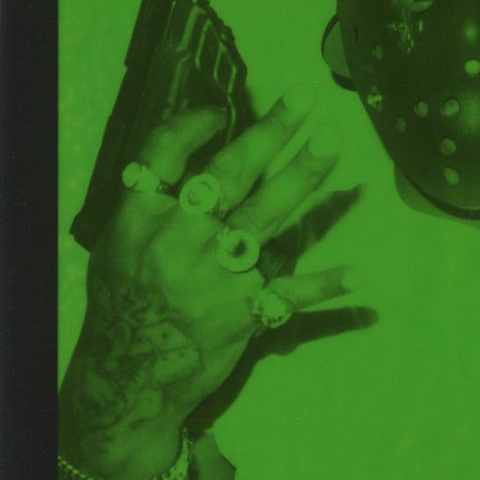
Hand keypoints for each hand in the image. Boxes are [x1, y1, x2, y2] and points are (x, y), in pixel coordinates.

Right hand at [61, 88, 357, 477]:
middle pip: (227, 175)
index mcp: (139, 221)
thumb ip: (153, 206)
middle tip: (305, 98)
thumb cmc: (124, 307)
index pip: (166, 155)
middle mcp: (177, 243)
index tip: (225, 109)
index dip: (196, 125)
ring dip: (302, 177)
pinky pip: (289, 294)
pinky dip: (324, 285)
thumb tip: (198, 155)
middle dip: (268, 132)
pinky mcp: (242, 314)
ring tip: (331, 142)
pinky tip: (359, 274)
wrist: (128, 381)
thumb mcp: (119, 248)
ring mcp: (214, 278)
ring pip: (264, 217)